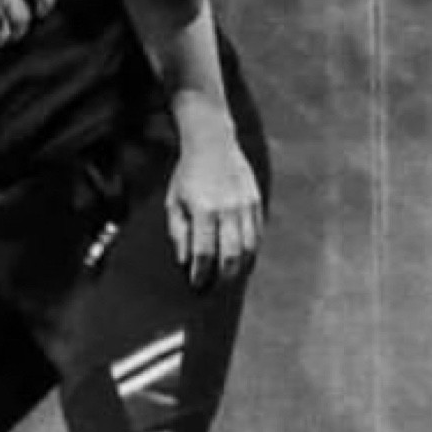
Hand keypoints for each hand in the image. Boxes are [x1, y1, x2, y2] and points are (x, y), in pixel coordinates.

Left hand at [165, 129, 262, 288]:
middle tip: (215, 288)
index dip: (200, 273)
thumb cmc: (187, 175)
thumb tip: (185, 261)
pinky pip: (257, 234)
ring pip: (249, 248)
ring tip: (228, 278)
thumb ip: (178, 233)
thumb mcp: (174, 202)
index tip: (196, 284)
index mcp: (204, 210)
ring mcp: (246, 205)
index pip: (204, 252)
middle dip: (223, 277)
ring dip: (239, 268)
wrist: (213, 143)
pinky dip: (250, 251)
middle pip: (231, 255)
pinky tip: (241, 259)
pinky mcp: (256, 202)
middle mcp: (228, 209)